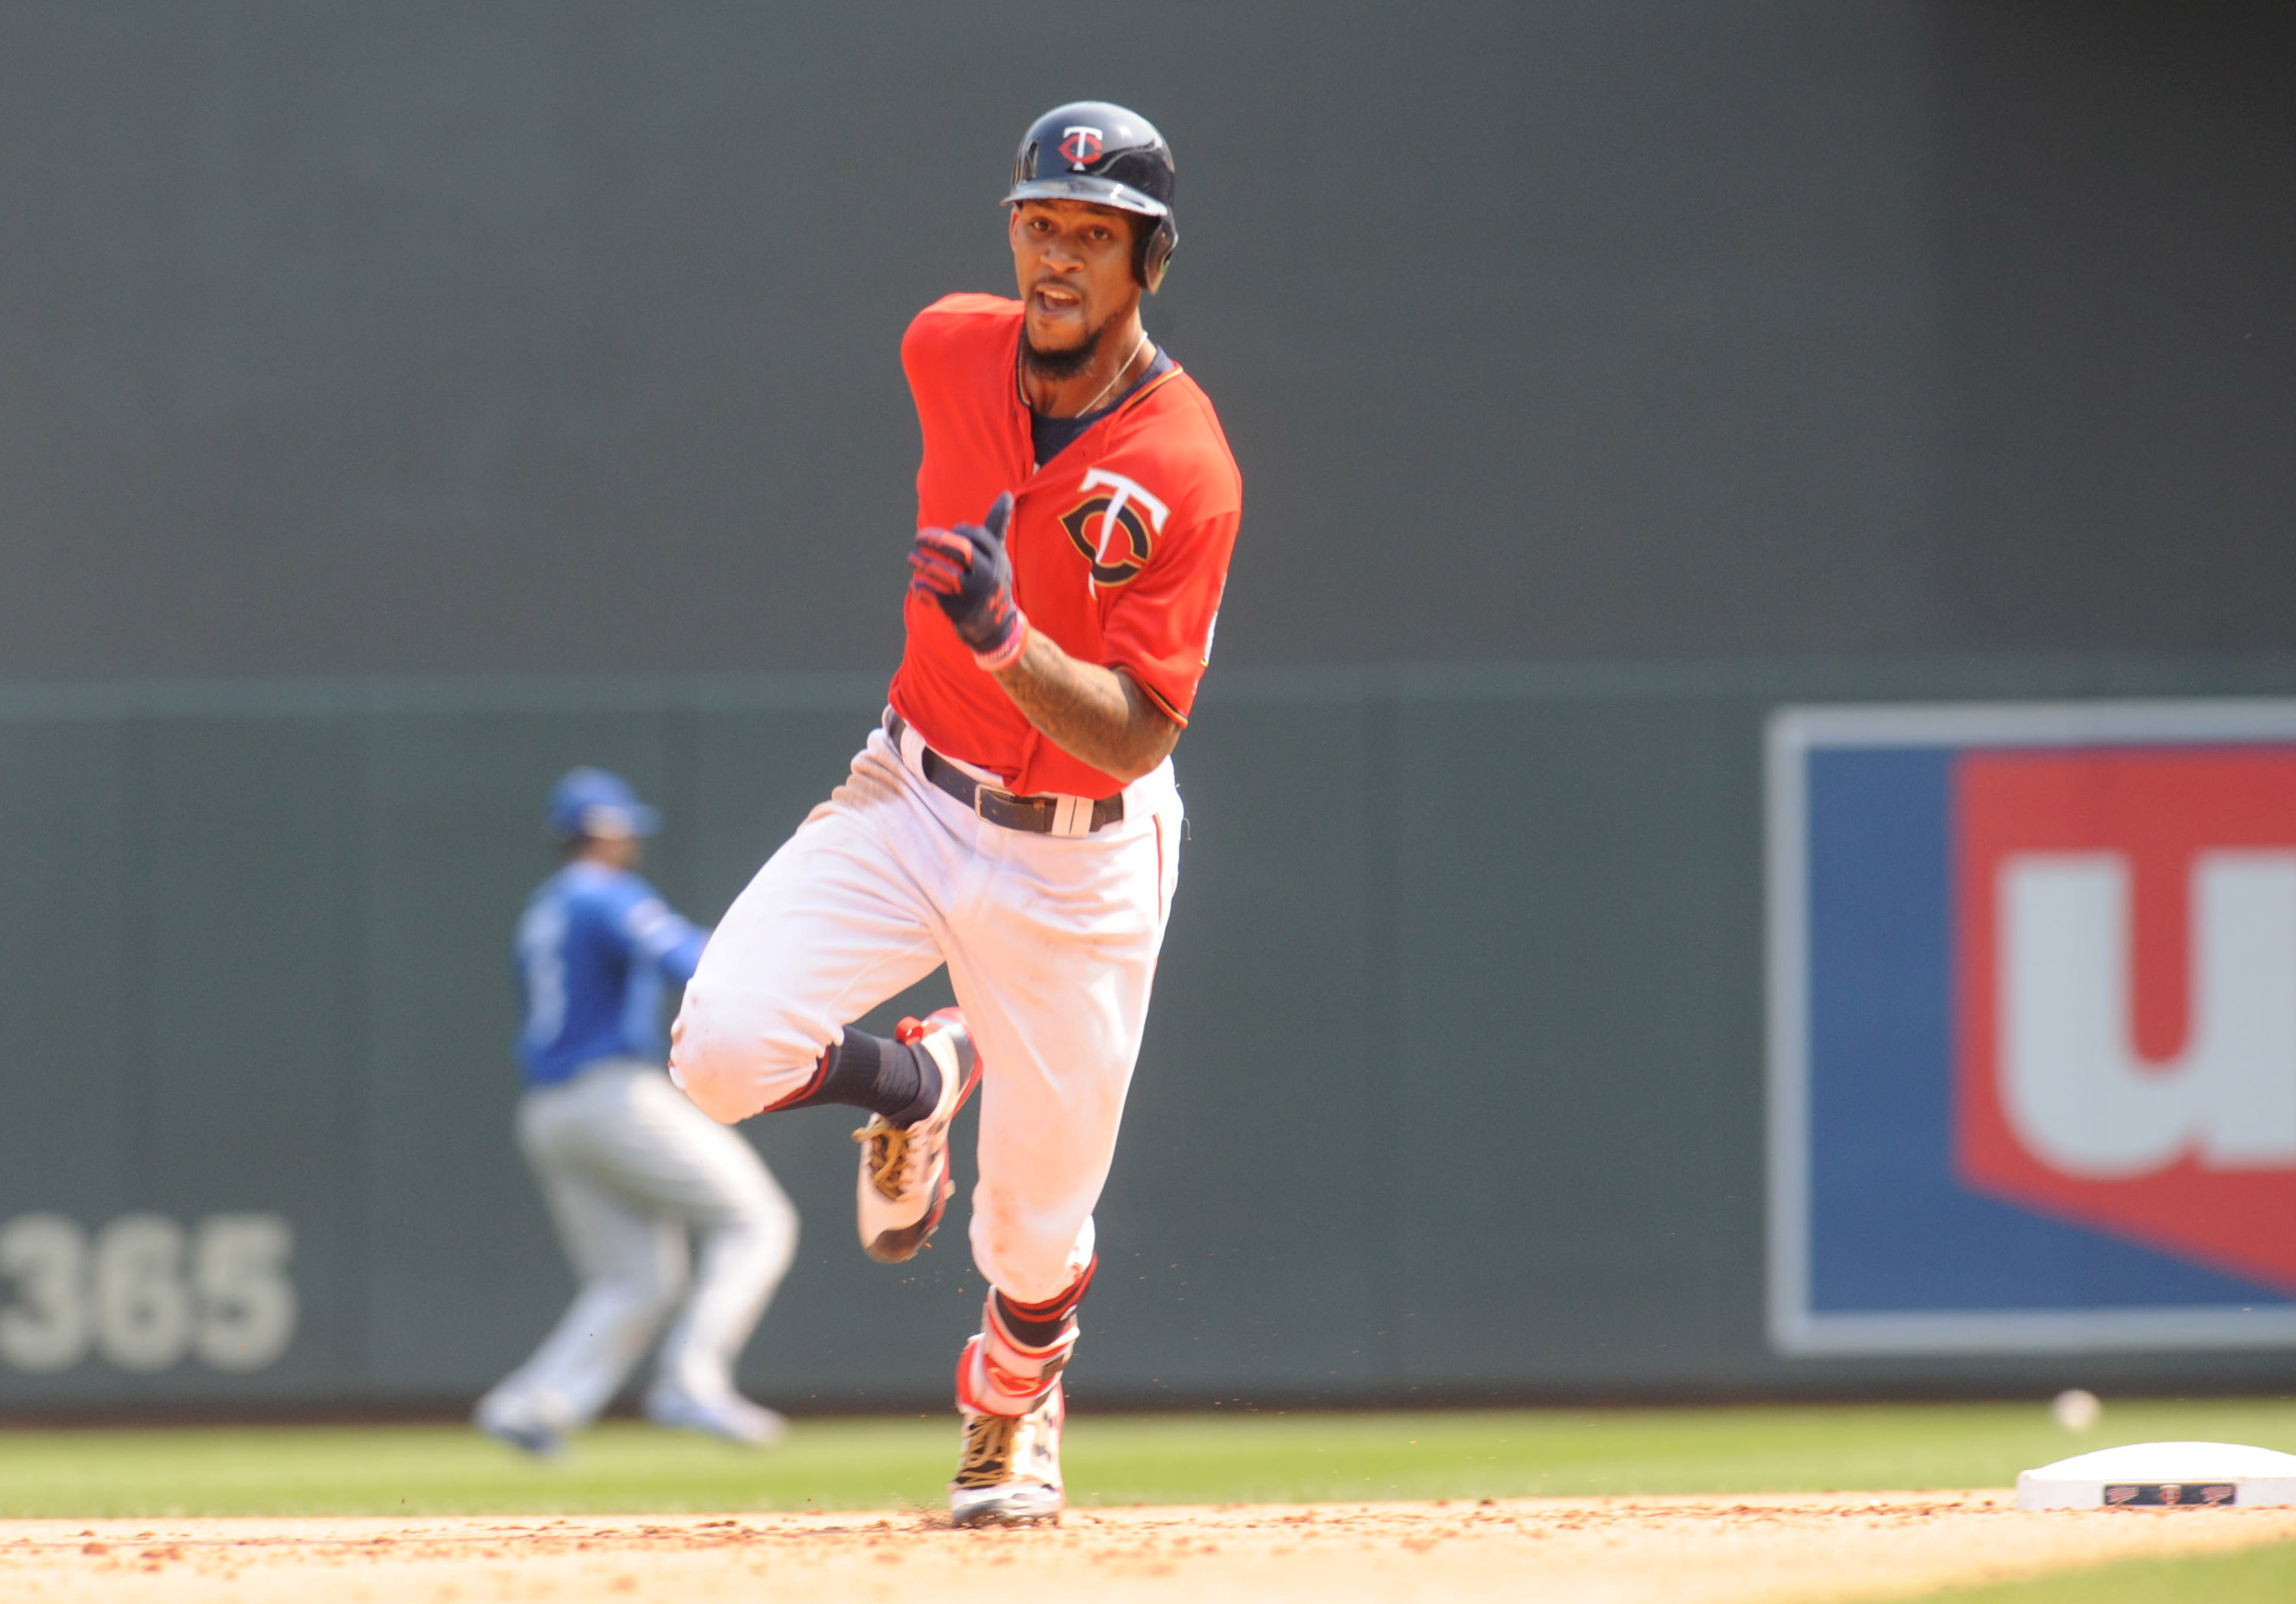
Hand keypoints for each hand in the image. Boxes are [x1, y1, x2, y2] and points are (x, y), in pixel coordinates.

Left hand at [908, 492, 1029, 668]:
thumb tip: (1006, 494)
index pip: (975, 536)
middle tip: (918, 537)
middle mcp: (988, 576)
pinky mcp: (959, 612)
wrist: (996, 626)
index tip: (947, 535)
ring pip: (945, 573)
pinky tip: (914, 583)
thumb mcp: (998, 554)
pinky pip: (935, 596)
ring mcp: (973, 595)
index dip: (957, 532)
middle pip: (962, 550)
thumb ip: (996, 525)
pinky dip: (922, 588)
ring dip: (923, 563)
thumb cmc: (993, 579)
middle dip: (937, 540)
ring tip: (910, 558)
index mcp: (997, 559)